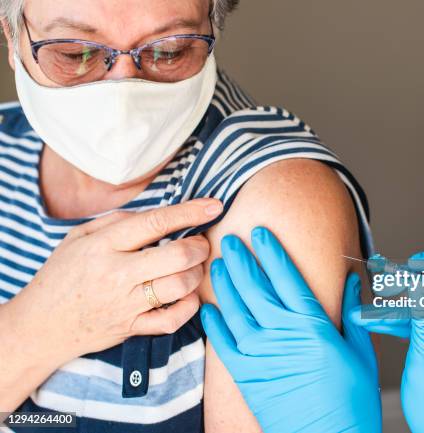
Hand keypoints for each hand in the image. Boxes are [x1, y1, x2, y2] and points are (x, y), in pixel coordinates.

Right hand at [11, 198, 222, 365]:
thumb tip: (158, 215)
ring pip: (180, 285)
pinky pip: (172, 320)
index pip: (156, 222)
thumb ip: (117, 221)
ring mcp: (126, 304)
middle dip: (200, 246)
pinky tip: (188, 295)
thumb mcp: (78, 237)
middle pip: (177, 255)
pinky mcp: (132, 328)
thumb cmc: (61, 275)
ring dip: (197, 273)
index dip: (190, 211)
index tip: (214, 205)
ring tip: (194, 267)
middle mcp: (117, 274)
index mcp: (104, 245)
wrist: (39, 326)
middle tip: (201, 243)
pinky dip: (189, 306)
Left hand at [200, 227, 381, 432]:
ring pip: (235, 309)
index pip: (287, 278)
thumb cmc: (351, 401)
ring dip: (224, 284)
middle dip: (241, 260)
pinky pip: (223, 343)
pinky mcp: (246, 375)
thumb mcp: (361, 353)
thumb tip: (350, 281)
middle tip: (229, 240)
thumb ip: (353, 314)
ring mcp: (260, 355)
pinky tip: (208, 307)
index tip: (261, 232)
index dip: (272, 252)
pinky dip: (214, 323)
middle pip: (255, 287)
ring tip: (216, 263)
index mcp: (313, 326)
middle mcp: (282, 335)